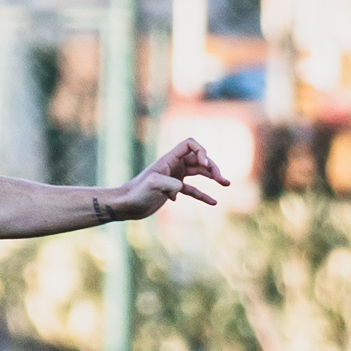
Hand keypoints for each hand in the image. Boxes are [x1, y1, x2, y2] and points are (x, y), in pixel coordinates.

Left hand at [107, 137, 229, 219]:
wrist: (125, 206)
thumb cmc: (136, 193)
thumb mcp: (153, 185)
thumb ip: (172, 183)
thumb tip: (181, 189)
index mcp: (169, 160)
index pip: (190, 144)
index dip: (201, 152)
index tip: (203, 164)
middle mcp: (173, 166)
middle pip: (199, 159)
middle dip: (212, 167)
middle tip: (222, 180)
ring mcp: (174, 177)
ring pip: (199, 173)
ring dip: (213, 177)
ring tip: (226, 183)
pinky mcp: (173, 190)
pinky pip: (192, 190)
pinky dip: (203, 195)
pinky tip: (214, 202)